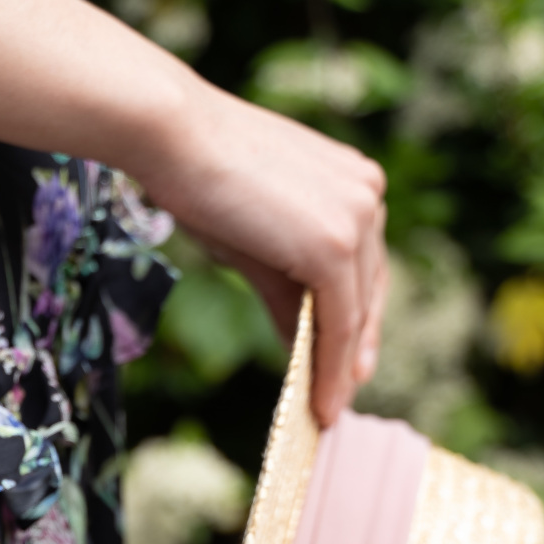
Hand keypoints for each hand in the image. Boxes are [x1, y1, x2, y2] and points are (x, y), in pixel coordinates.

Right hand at [135, 82, 388, 426]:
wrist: (173, 136)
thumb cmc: (198, 176)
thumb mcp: (252, 243)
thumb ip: (287, 291)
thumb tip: (303, 345)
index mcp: (353, 181)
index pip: (366, 264)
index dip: (358, 318)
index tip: (350, 361)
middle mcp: (368, 194)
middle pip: (370, 290)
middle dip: (355, 348)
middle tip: (341, 393)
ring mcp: (357, 218)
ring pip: (357, 311)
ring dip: (342, 367)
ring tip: (326, 408)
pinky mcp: (335, 246)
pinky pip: (341, 322)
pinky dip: (332, 367)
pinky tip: (321, 400)